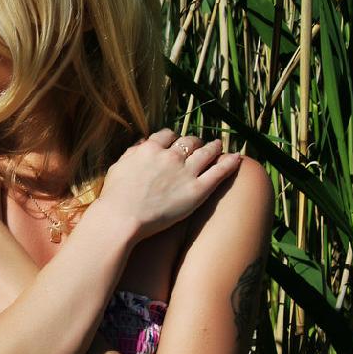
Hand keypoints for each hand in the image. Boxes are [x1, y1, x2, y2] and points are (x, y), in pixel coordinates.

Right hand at [98, 129, 240, 239]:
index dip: (172, 138)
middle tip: (198, 146)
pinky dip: (230, 163)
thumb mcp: (118, 167)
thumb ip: (132, 152)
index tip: (175, 142)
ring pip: (207, 152)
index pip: (167, 135)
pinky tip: (237, 158)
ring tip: (218, 146)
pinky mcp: (197, 190)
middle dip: (194, 142)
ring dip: (214, 147)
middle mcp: (170, 156)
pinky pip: (219, 171)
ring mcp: (186, 172)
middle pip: (189, 141)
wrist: (122, 218)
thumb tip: (142, 143)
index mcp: (150, 149)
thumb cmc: (115, 196)